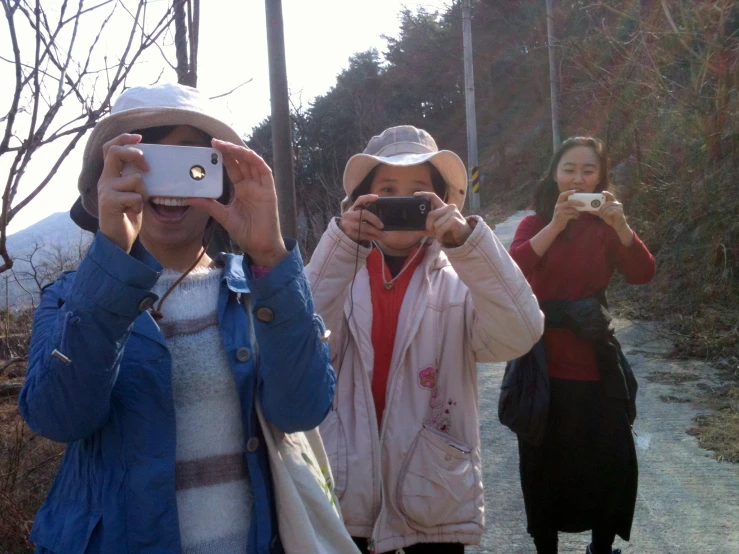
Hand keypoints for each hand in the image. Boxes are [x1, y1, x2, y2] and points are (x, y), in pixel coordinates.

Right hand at [97, 133, 148, 252]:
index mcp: (110, 175)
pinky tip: (132, 213)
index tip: (139, 137)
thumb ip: (137, 179)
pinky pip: (134, 197)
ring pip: (134, 179)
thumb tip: (151, 167)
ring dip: (143, 192)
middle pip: (115, 152)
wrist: (118, 239)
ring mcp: (106, 190)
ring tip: (137, 205)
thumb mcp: (134, 193)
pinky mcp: (109, 202)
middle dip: (135, 154)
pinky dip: (139, 205)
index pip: (110, 148)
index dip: (123, 139)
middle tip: (147, 167)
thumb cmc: (128, 215)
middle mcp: (105, 179)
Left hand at [187, 139, 286, 266]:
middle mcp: (251, 185)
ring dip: (240, 152)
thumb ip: (208, 205)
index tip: (209, 148)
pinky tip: (246, 154)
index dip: (223, 156)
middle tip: (215, 142)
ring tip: (226, 145)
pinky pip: (264, 171)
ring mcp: (260, 186)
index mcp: (241, 189)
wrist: (259, 245)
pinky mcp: (269, 191)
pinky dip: (256, 161)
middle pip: (241, 161)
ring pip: (251, 163)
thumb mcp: (222, 215)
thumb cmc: (245, 232)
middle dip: (229, 150)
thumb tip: (188, 198)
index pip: (232, 167)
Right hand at [337, 194, 384, 242]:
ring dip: (376, 231)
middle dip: (375, 220)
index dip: (368, 197)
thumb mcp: (357, 214)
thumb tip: (382, 214)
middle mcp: (349, 214)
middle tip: (382, 225)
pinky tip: (378, 237)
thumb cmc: (354, 221)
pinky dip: (372, 237)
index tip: (377, 197)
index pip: (360, 200)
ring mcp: (348, 224)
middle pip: (364, 214)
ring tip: (384, 234)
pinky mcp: (350, 233)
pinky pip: (363, 235)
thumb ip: (366, 212)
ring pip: (364, 227)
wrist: (342, 231)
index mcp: (352, 207)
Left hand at [415, 192, 471, 246]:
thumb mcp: (436, 229)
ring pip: (436, 224)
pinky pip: (441, 228)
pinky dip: (440, 235)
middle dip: (429, 225)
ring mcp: (453, 212)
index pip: (433, 196)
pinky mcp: (455, 219)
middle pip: (431, 214)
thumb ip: (427, 229)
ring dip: (437, 232)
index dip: (424, 194)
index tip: (415, 195)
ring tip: (442, 234)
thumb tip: (416, 230)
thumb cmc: (450, 232)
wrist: (464, 238)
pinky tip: (444, 236)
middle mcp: (448, 207)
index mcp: (443, 207)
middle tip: (433, 231)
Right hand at [549, 190, 579, 232]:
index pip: (562, 195)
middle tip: (584, 204)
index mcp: (558, 203)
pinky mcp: (562, 217)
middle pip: (569, 202)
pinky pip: (572, 215)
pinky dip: (575, 216)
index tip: (575, 191)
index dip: (568, 192)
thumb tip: (579, 202)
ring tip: (578, 214)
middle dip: (578, 203)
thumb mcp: (562, 209)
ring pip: (572, 209)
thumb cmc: (561, 217)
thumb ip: (567, 205)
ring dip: (577, 212)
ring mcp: (559, 212)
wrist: (555, 226)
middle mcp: (558, 206)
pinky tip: (575, 217)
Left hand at [598, 191, 633, 245]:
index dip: (607, 193)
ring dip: (604, 212)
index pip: (611, 196)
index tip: (602, 192)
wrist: (618, 225)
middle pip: (607, 203)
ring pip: (609, 207)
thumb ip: (598, 211)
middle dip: (602, 208)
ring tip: (602, 216)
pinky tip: (606, 217)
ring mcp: (619, 207)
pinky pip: (611, 211)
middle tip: (599, 213)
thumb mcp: (603, 214)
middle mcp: (617, 204)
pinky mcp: (620, 212)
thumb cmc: (611, 219)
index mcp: (614, 203)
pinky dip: (607, 214)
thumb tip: (589, 210)